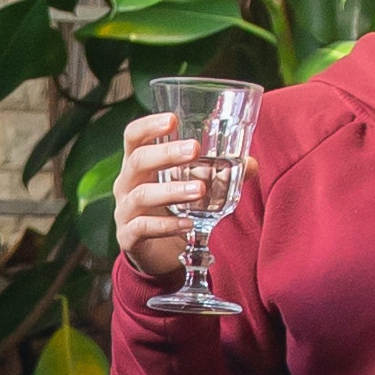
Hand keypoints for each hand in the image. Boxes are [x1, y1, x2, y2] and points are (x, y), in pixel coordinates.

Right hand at [108, 109, 222, 287]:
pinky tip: (189, 223)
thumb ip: (219, 174)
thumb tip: (250, 164)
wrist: (160, 255)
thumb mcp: (192, 186)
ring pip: (142, 195)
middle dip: (166, 154)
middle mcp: (127, 184)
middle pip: (138, 161)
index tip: (173, 120)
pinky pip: (143, 228)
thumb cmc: (173, 209)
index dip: (149, 125)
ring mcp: (125, 211)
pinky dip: (167, 225)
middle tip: (194, 149)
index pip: (134, 137)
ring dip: (172, 190)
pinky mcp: (128, 238)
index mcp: (138, 165)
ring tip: (200, 189)